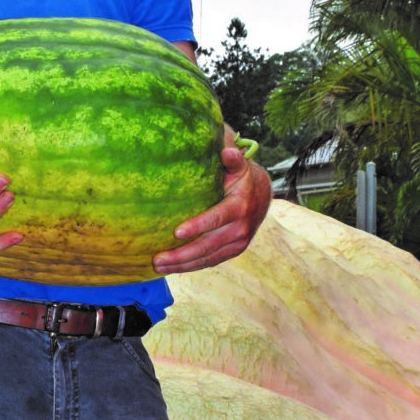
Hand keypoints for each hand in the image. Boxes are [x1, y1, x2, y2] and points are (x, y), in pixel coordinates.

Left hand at [153, 129, 271, 274]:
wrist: (262, 195)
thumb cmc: (241, 177)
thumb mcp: (239, 166)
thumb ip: (233, 160)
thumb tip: (228, 151)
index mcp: (240, 206)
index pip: (217, 218)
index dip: (198, 226)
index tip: (176, 232)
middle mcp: (241, 228)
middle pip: (208, 246)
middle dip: (182, 254)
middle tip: (157, 259)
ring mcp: (238, 243)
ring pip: (208, 259)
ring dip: (183, 265)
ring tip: (159, 267)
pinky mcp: (234, 251)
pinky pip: (210, 262)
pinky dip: (191, 266)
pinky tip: (172, 268)